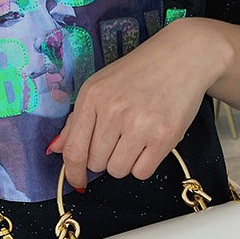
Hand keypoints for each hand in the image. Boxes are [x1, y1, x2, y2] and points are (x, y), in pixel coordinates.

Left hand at [47, 17, 231, 190]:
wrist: (183, 57)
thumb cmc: (140, 72)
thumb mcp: (101, 87)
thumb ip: (77, 120)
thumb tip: (56, 148)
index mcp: (93, 97)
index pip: (74, 149)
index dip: (73, 172)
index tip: (77, 181)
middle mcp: (113, 110)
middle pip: (96, 163)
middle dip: (105, 158)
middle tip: (119, 139)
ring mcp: (140, 124)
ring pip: (118, 170)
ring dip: (125, 162)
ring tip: (136, 139)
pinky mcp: (164, 136)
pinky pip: (142, 172)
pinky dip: (144, 164)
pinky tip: (149, 144)